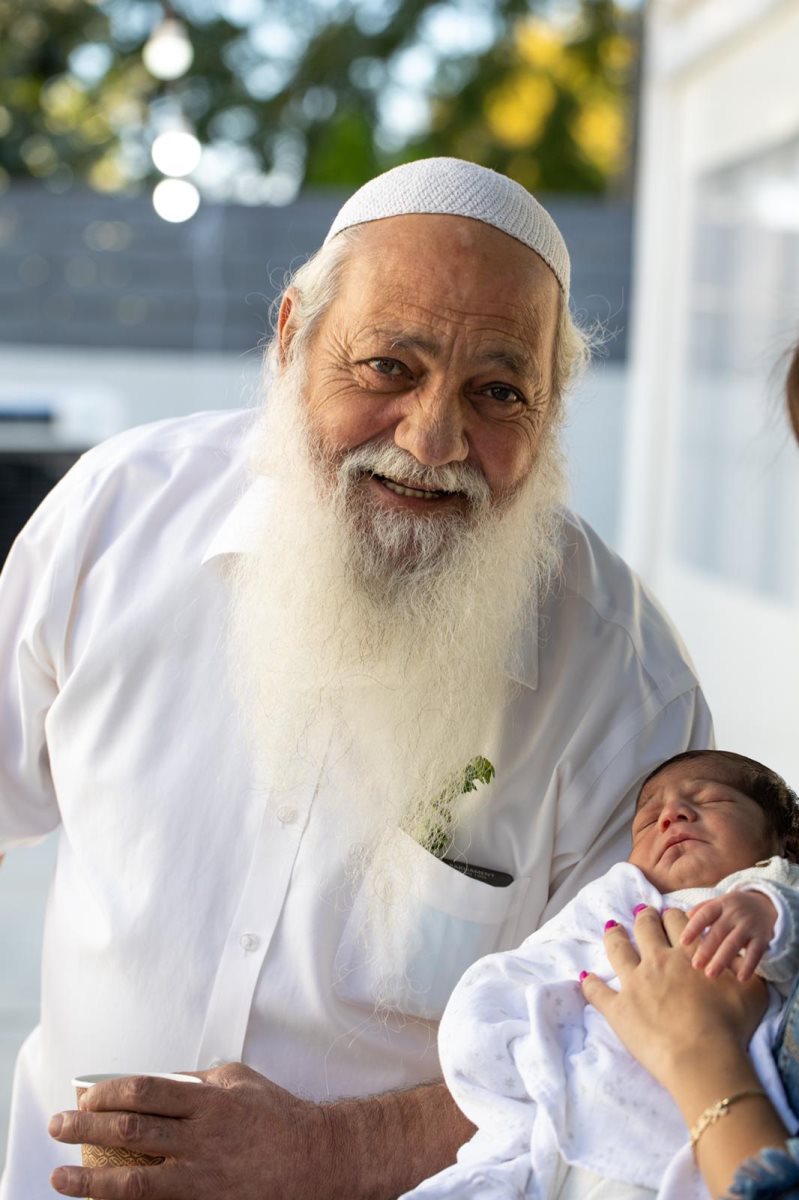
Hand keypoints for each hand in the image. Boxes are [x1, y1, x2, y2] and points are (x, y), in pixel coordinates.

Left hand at [48, 1063, 334, 1198]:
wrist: (313, 1159)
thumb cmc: (275, 1115)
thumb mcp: (238, 1080)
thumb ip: (198, 1081)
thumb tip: (158, 1081)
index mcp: (208, 1101)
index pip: (145, 1091)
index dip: (109, 1094)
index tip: (86, 1097)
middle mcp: (201, 1139)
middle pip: (131, 1131)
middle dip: (86, 1128)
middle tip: (57, 1126)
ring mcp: (201, 1178)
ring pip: (134, 1180)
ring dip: (91, 1181)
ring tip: (60, 1180)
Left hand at [581, 906, 767, 1093]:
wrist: (702, 1057)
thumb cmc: (731, 1025)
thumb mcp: (752, 990)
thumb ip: (744, 970)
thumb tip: (741, 961)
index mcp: (688, 954)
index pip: (678, 923)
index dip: (673, 917)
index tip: (669, 915)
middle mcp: (658, 961)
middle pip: (645, 929)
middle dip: (644, 918)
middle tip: (642, 913)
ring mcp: (634, 983)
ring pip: (617, 950)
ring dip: (614, 937)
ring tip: (611, 928)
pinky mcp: (617, 1008)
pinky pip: (598, 992)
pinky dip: (590, 984)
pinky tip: (584, 977)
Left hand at [681, 890, 776, 980]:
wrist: (765, 904)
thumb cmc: (733, 908)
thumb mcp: (719, 903)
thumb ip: (702, 909)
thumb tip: (684, 916)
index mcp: (721, 904)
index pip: (705, 915)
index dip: (693, 928)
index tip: (683, 942)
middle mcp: (734, 913)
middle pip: (718, 932)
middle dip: (706, 949)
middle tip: (696, 965)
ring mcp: (749, 925)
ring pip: (734, 943)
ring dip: (722, 959)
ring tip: (710, 974)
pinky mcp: (762, 937)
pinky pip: (756, 952)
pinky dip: (749, 965)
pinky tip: (741, 978)